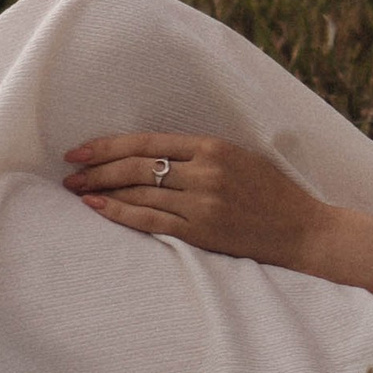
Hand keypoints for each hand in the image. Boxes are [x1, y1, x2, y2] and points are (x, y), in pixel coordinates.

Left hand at [62, 134, 328, 270]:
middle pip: (138, 165)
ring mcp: (202, 203)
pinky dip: (121, 214)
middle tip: (69, 169)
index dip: (109, 145)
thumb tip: (151, 153)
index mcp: (212, 146)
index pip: (148, 141)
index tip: (81, 148)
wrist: (302, 230)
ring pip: (140, 192)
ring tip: (76, 189)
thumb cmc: (271, 191)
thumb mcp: (238, 155)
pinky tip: (99, 208)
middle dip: (97, 166)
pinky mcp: (202, 232)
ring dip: (102, 190)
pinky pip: (152, 221)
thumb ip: (199, 152)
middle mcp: (204, 171)